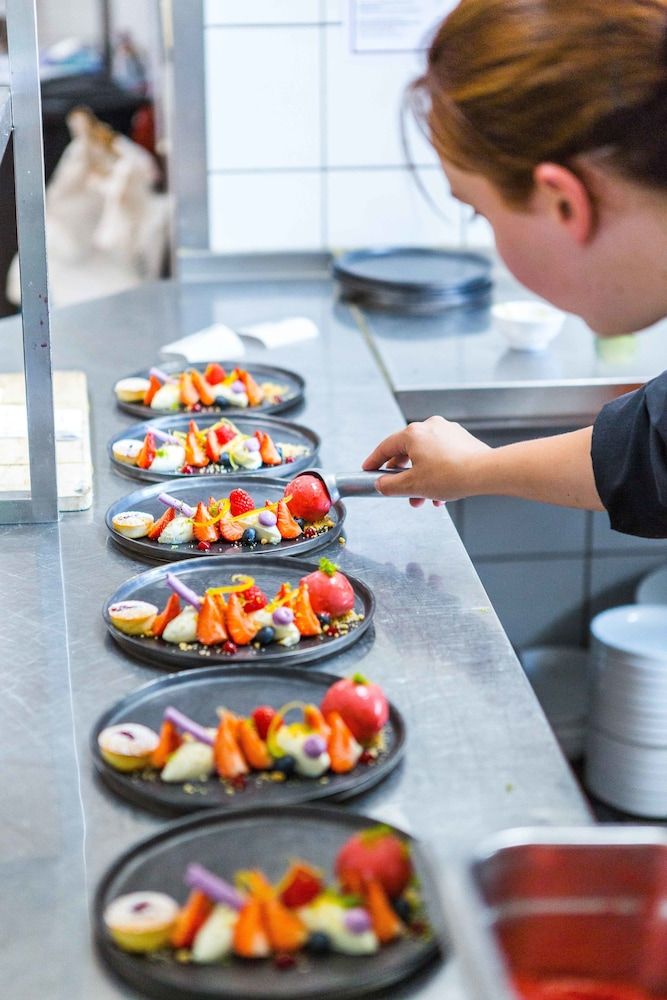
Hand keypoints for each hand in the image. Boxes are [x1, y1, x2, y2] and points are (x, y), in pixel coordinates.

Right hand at [362, 415, 490, 506]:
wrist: (485, 473)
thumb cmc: (451, 475)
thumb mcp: (412, 486)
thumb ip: (390, 485)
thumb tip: (380, 484)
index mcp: (413, 433)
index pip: (386, 447)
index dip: (374, 461)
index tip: (368, 469)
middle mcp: (430, 427)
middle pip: (407, 453)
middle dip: (403, 477)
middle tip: (399, 491)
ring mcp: (447, 431)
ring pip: (425, 457)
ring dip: (421, 479)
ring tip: (424, 498)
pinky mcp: (461, 440)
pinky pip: (441, 456)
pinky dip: (436, 473)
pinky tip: (441, 492)